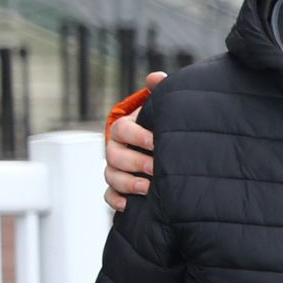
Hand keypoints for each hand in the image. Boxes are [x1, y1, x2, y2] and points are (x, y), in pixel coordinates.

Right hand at [104, 74, 165, 209]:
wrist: (173, 153)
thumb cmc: (166, 129)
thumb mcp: (166, 110)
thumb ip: (161, 92)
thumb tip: (156, 77)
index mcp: (127, 129)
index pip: (123, 129)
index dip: (137, 136)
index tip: (156, 142)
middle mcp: (117, 149)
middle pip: (114, 155)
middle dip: (134, 162)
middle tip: (155, 167)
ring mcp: (116, 169)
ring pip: (111, 175)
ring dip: (127, 182)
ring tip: (147, 187)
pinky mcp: (120, 189)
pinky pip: (109, 196)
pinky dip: (116, 200)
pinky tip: (130, 205)